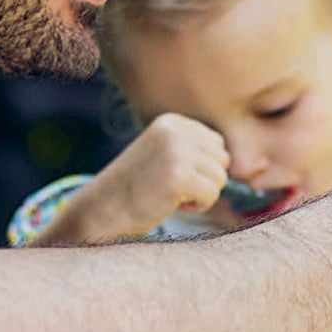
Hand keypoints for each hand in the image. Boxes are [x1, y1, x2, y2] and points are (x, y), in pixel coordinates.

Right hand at [46, 114, 228, 243]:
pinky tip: (172, 204)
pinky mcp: (179, 177)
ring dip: (200, 194)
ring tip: (170, 194)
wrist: (103, 209)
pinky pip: (212, 195)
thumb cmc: (137, 187)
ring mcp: (177, 153)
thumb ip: (193, 149)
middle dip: (203, 180)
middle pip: (222, 159)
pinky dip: (198, 206)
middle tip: (172, 187)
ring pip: (220, 178)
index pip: (215, 142)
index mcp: (172, 122)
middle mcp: (175, 132)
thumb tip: (228, 158)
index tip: (171, 173)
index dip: (200, 167)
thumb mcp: (164, 154)